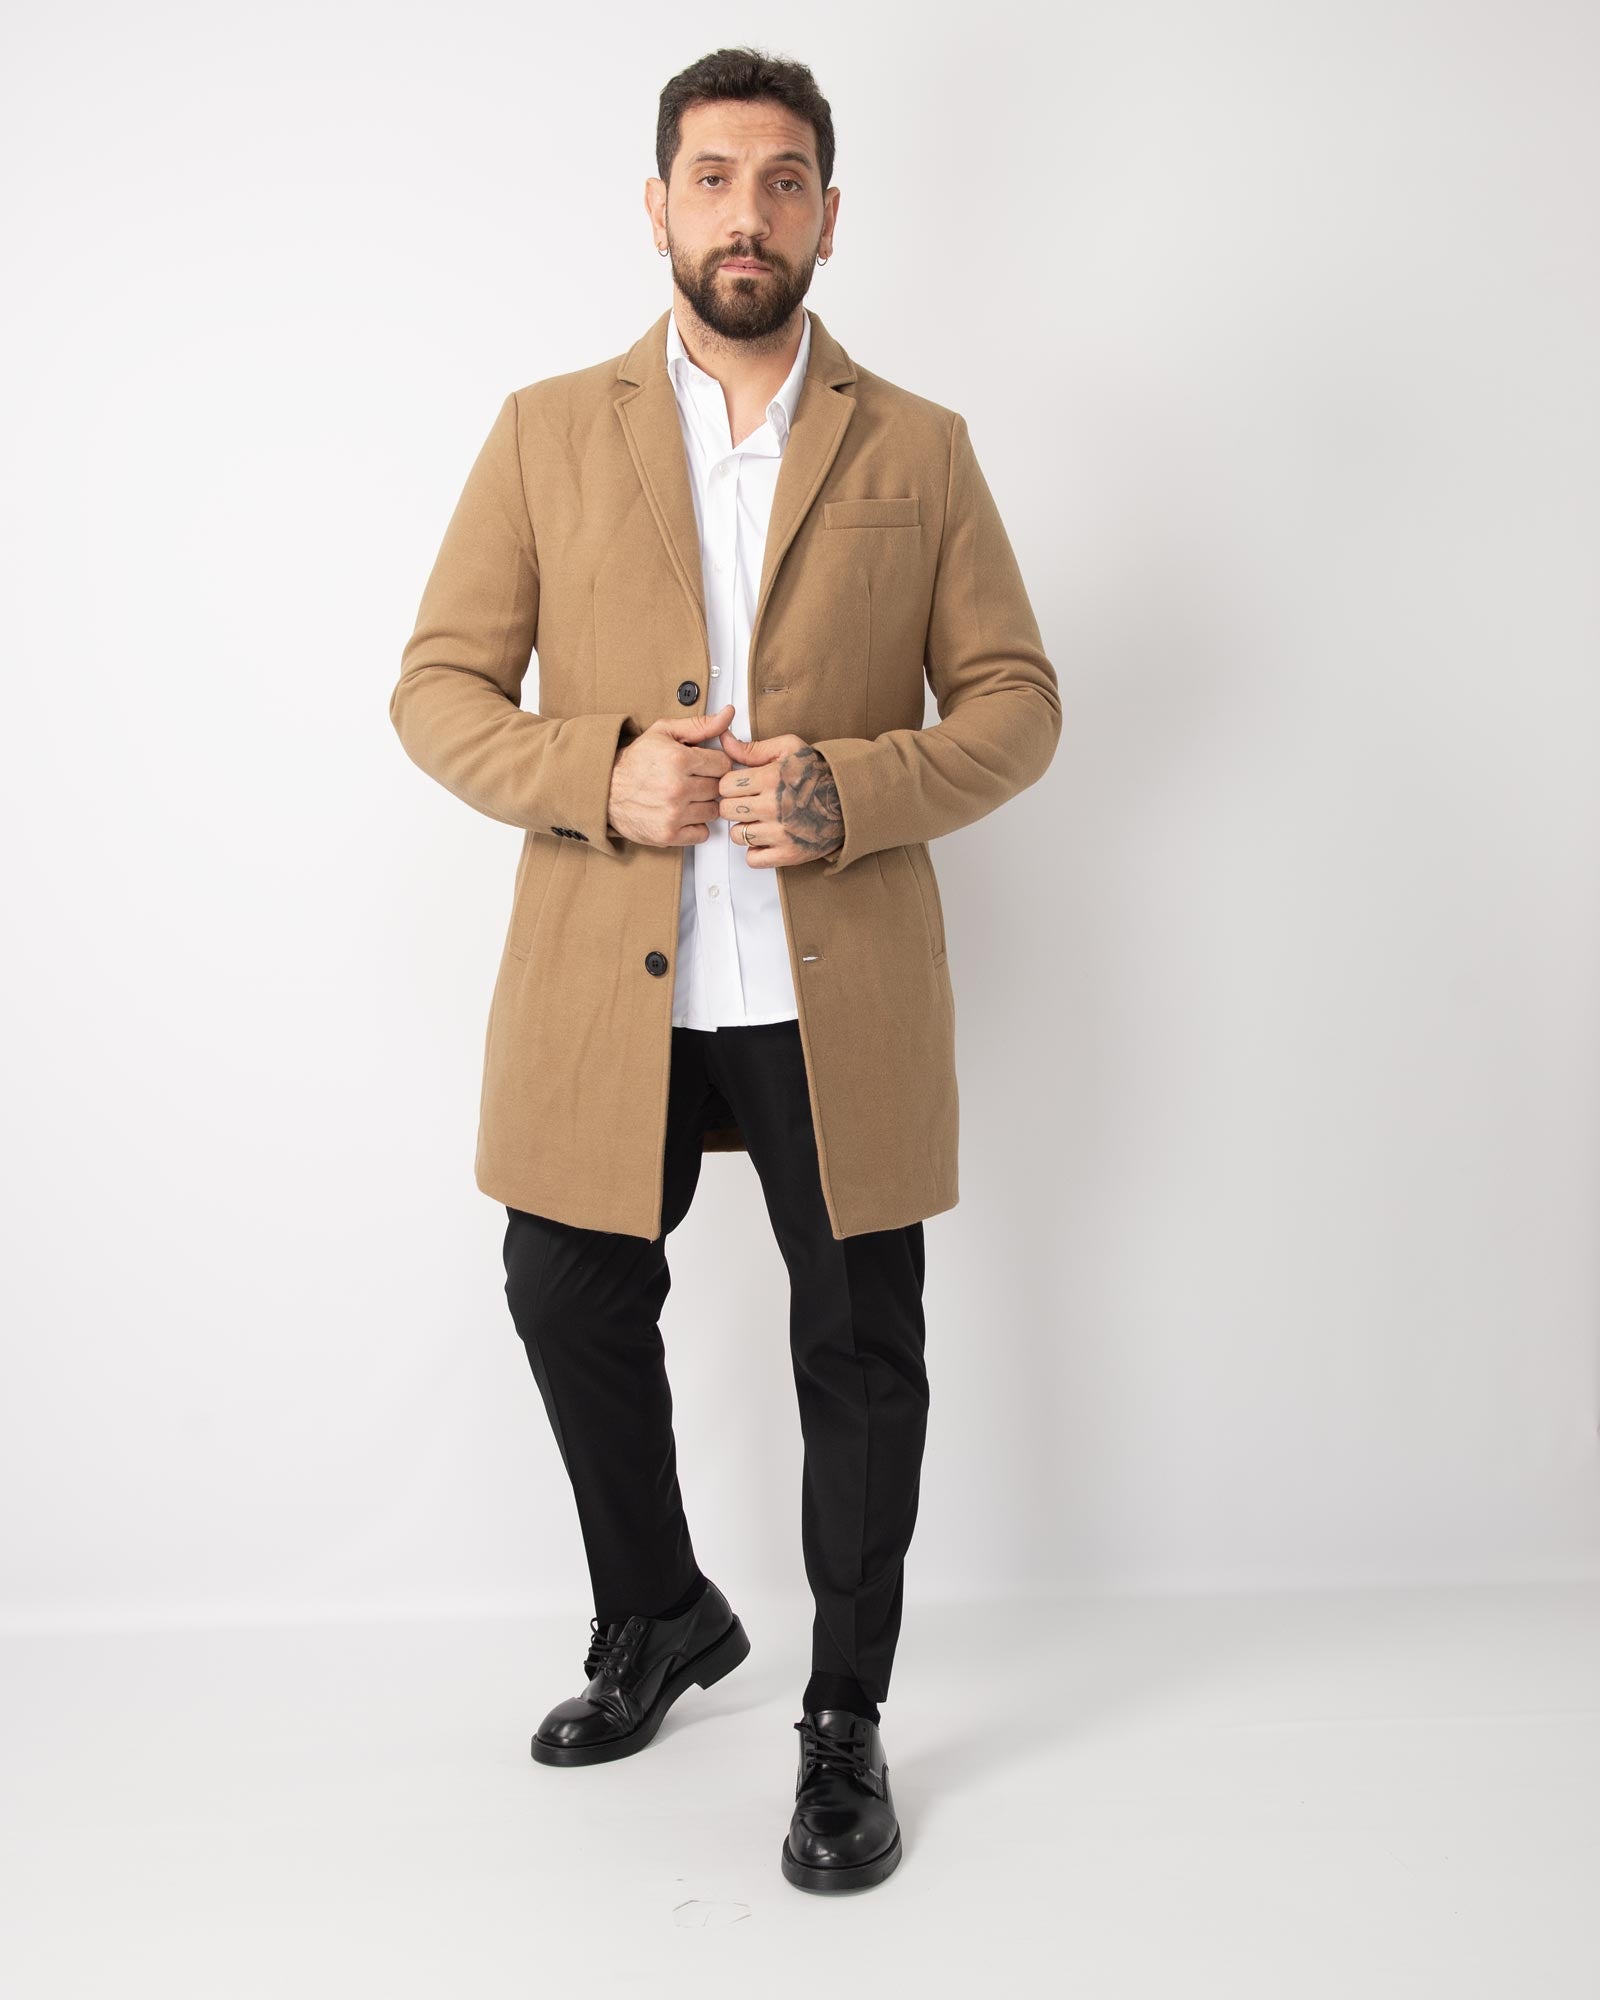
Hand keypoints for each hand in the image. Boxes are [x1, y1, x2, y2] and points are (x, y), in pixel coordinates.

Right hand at [607, 704, 736, 845]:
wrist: (605, 789)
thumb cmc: (635, 761)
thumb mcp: (664, 732)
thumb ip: (700, 725)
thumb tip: (728, 715)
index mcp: (678, 760)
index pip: (723, 764)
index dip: (714, 763)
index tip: (703, 765)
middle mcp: (677, 789)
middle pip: (718, 788)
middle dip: (708, 783)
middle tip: (691, 780)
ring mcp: (673, 814)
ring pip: (713, 811)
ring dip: (703, 805)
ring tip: (686, 796)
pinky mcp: (668, 835)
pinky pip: (702, 833)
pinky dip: (695, 826)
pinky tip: (682, 814)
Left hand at [716, 730, 842, 867]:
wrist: (850, 800)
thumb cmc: (818, 773)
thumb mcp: (789, 748)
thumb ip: (753, 748)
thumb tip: (724, 741)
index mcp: (771, 778)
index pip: (725, 785)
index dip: (730, 784)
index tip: (740, 786)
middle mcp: (774, 807)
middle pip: (727, 810)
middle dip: (734, 805)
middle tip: (748, 802)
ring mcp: (781, 833)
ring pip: (737, 836)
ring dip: (743, 828)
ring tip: (759, 820)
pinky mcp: (789, 854)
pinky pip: (753, 859)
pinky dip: (756, 851)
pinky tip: (766, 838)